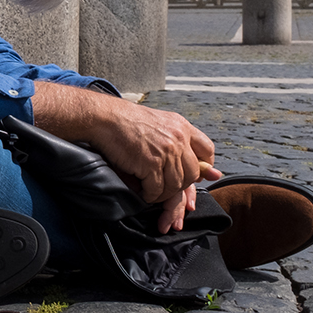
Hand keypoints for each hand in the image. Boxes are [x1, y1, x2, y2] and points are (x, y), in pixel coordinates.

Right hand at [31, 83, 222, 225]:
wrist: (104, 118)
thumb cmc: (126, 122)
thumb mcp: (159, 124)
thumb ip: (179, 141)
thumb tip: (208, 170)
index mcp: (182, 126)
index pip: (207, 150)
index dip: (203, 166)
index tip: (195, 175)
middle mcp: (178, 138)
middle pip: (192, 173)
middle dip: (180, 185)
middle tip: (165, 186)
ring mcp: (166, 151)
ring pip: (176, 185)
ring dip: (163, 193)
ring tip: (152, 191)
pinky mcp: (150, 163)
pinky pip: (157, 189)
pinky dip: (150, 195)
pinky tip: (143, 192)